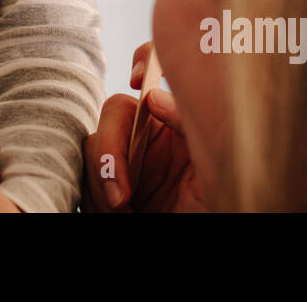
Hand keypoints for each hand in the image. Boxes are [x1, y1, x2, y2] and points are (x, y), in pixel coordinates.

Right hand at [80, 42, 208, 211]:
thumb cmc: (222, 206)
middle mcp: (150, 137)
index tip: (137, 77)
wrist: (198, 246)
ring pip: (92, 149)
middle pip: (114, 114)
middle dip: (108, 152)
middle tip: (121, 197)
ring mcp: (126, 162)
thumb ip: (189, 125)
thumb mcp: (215, 166)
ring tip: (123, 214)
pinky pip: (84, 181)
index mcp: (177, 123)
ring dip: (99, 184)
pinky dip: (95, 200)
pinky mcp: (108, 190)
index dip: (145, 60)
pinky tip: (116, 215)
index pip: (157, 76)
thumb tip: (153, 97)